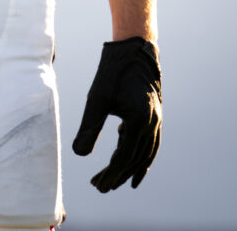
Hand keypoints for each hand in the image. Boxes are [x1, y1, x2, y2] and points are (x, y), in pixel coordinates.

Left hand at [71, 37, 161, 191]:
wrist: (133, 49)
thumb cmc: (113, 72)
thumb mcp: (96, 99)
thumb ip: (89, 127)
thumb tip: (79, 155)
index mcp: (138, 121)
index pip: (124, 157)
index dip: (111, 174)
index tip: (97, 185)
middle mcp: (152, 123)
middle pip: (136, 159)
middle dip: (119, 176)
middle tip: (101, 187)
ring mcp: (157, 119)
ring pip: (146, 153)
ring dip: (131, 169)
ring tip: (118, 182)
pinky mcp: (155, 114)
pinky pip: (152, 142)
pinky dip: (142, 155)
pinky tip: (127, 157)